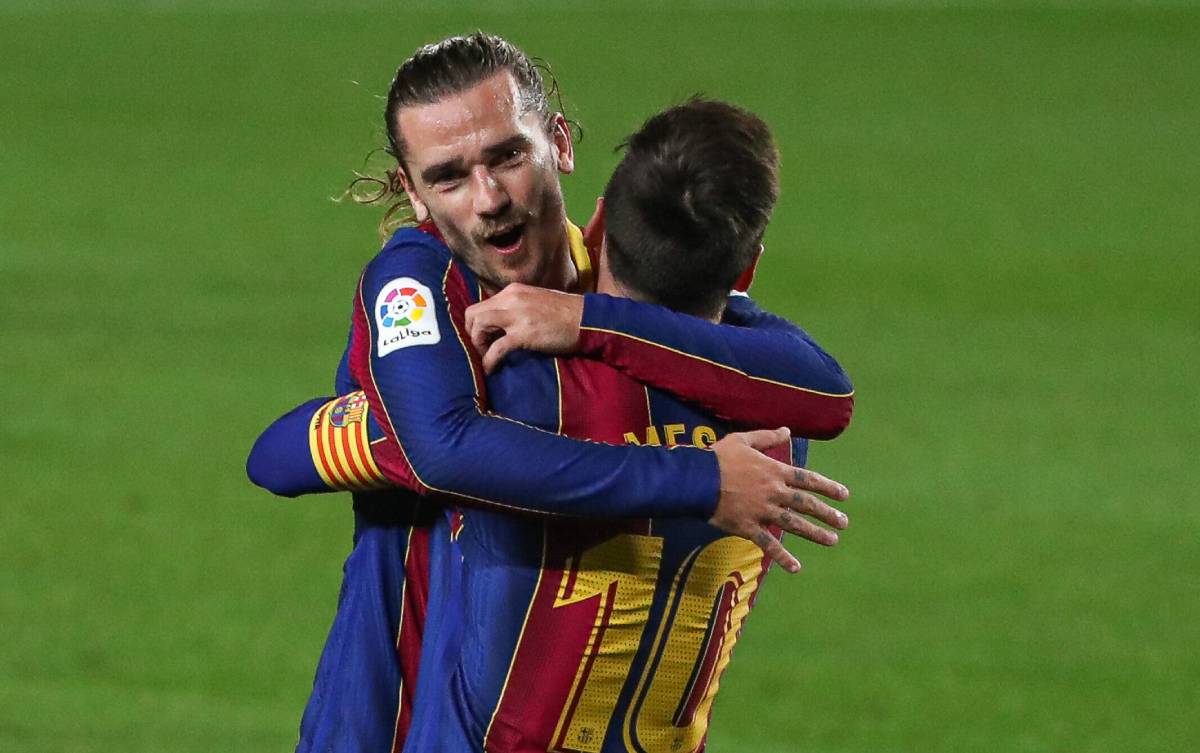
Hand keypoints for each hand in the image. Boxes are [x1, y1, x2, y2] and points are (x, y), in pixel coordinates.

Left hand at [464, 283, 584, 373]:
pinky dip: (488, 360)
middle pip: (473, 313)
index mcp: (513, 291)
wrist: (588, 320)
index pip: (482, 304)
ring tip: (485, 357)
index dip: (476, 323)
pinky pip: (496, 348)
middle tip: (480, 347)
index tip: (482, 337)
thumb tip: (502, 324)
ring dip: (477, 344)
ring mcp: (516, 316)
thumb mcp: (536, 301)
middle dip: (471, 332)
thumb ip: (517, 307)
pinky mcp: (523, 334)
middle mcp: (510, 299)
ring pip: (479, 326)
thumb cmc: (566, 313)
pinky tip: (490, 369)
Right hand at [710, 427, 849, 573]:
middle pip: (806, 504)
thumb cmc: (718, 457)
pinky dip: (783, 557)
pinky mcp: (749, 527)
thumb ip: (767, 437)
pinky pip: (769, 544)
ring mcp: (763, 511)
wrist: (697, 479)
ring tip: (833, 540)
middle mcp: (774, 492)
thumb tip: (787, 430)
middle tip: (844, 522)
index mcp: (774, 471)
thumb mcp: (743, 440)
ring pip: (795, 524)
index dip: (828, 487)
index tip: (844, 496)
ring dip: (816, 533)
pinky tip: (796, 568)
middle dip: (827, 513)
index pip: (808, 480)